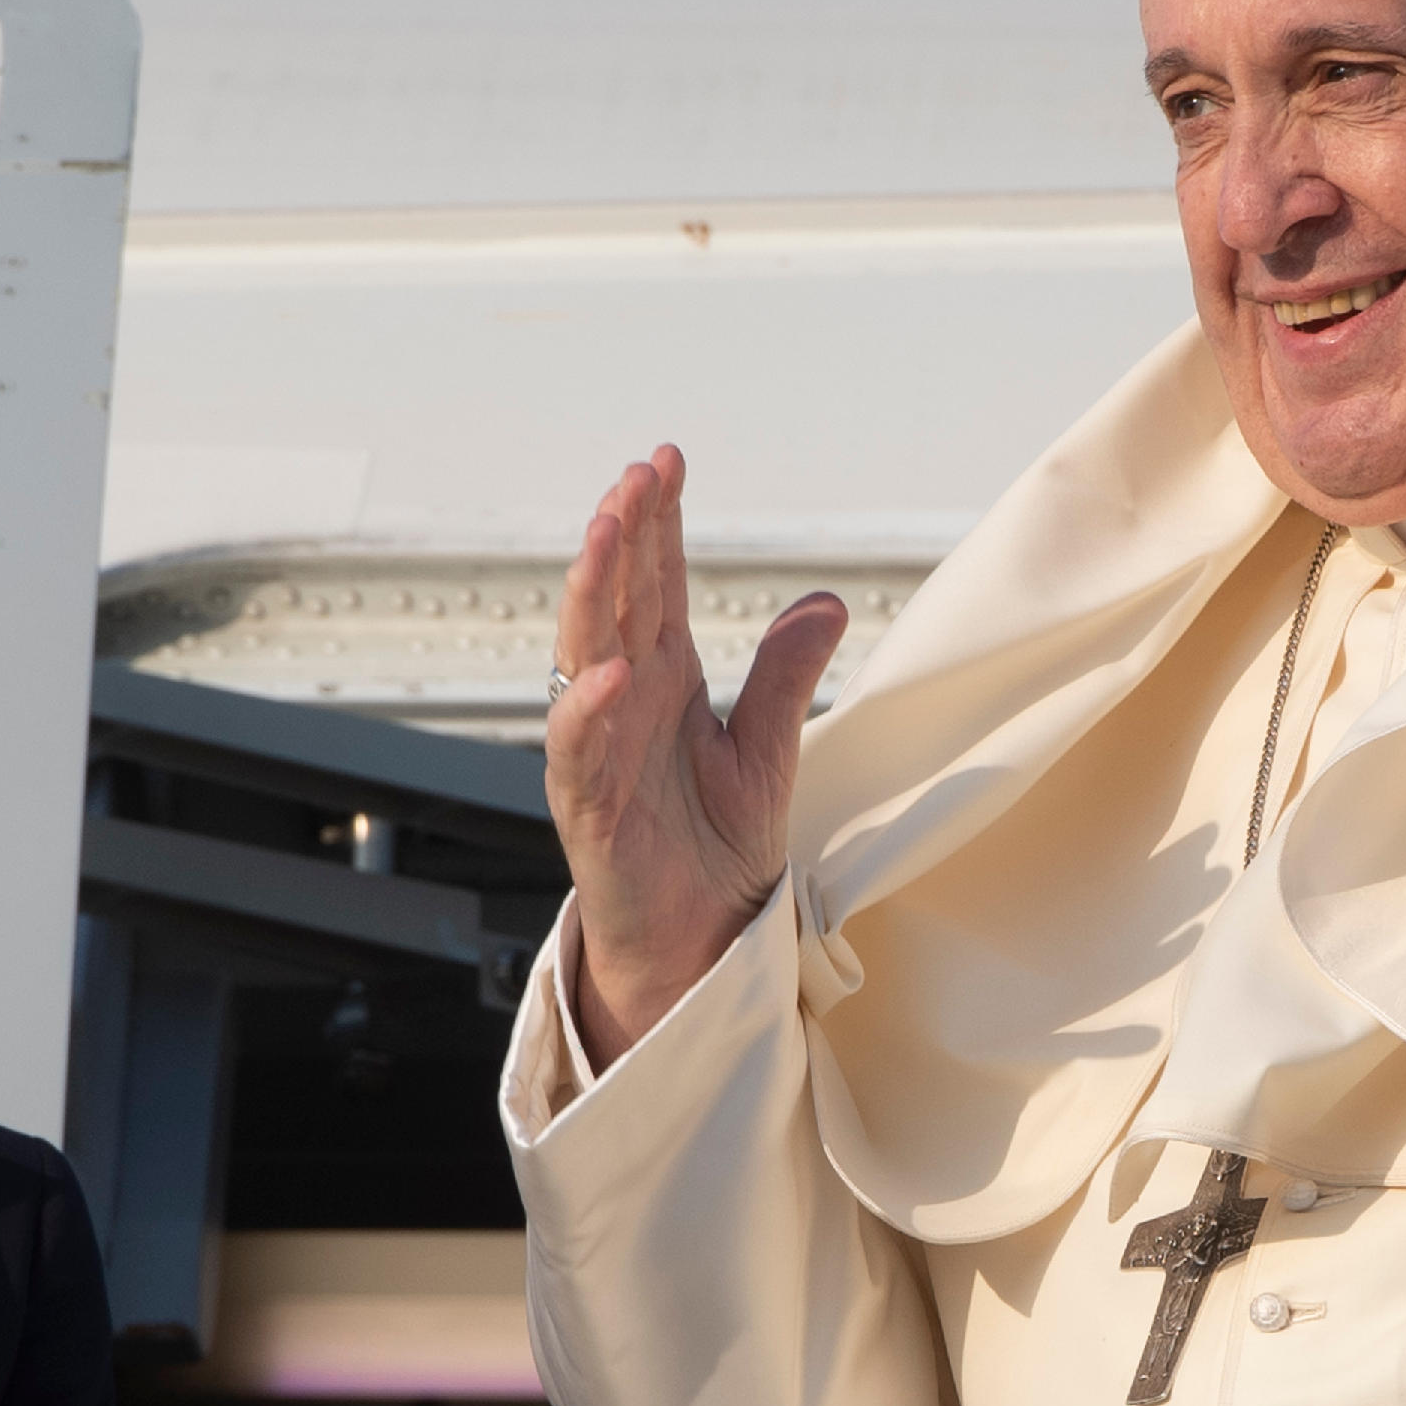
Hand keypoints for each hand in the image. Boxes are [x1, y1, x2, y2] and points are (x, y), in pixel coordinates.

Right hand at [543, 445, 847, 1061]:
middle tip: (637, 473)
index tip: (667, 459)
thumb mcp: (767, 751)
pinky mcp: (588, 811)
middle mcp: (624, 704)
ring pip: (583, 657)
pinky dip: (590, 710)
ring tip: (604, 531)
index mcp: (663, 682)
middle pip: (617, 603)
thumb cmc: (716, 852)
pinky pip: (581, 752)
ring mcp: (600, 751)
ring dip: (590, 594)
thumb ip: (785, 677)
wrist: (698, 945)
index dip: (659, 524)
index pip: (656, 586)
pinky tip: (611, 669)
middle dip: (622, 536)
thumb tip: (825, 601)